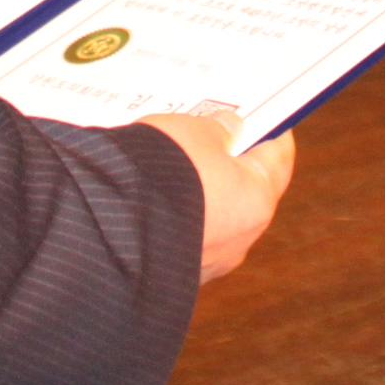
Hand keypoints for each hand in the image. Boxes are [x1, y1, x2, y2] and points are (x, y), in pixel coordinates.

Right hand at [141, 112, 296, 283]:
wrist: (107, 232)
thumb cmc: (164, 175)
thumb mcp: (195, 133)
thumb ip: (217, 128)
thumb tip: (228, 129)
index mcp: (257, 201)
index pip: (276, 157)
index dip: (270, 129)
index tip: (264, 112)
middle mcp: (238, 239)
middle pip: (241, 187)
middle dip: (225, 158)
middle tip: (210, 127)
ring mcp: (205, 260)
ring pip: (207, 213)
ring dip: (194, 187)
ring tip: (170, 154)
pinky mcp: (172, 272)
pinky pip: (178, 232)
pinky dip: (169, 210)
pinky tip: (149, 186)